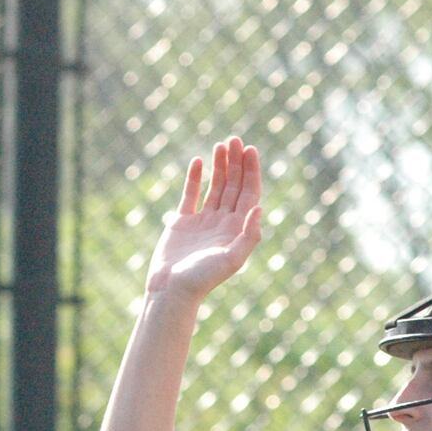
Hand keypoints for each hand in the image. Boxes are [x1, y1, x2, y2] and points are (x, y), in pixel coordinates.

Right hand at [146, 136, 263, 300]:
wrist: (172, 291)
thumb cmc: (202, 279)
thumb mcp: (231, 259)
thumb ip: (248, 235)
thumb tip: (259, 207)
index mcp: (237, 229)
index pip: (249, 193)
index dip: (251, 171)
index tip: (250, 150)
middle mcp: (223, 223)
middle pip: (234, 186)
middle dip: (236, 162)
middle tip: (235, 139)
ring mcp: (203, 222)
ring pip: (215, 187)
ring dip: (220, 166)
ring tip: (221, 145)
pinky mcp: (182, 223)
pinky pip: (191, 195)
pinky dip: (195, 178)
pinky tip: (198, 162)